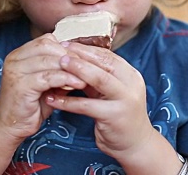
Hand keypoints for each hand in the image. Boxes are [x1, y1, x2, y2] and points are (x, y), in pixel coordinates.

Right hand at [0, 34, 86, 141]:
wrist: (11, 126)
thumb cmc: (30, 105)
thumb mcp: (47, 84)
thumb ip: (59, 71)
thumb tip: (82, 63)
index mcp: (19, 55)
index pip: (45, 40)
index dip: (65, 48)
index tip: (80, 59)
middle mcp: (14, 59)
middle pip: (47, 46)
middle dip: (69, 56)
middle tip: (85, 67)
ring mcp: (15, 71)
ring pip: (49, 60)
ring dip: (70, 68)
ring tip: (85, 77)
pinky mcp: (21, 85)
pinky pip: (48, 77)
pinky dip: (65, 79)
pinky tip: (76, 84)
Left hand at [45, 42, 153, 160]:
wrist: (135, 144)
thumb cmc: (118, 115)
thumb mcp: (109, 92)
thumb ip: (96, 77)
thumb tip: (72, 59)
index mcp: (130, 74)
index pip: (107, 55)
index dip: (86, 48)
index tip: (66, 44)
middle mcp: (131, 84)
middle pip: (104, 63)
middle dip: (80, 55)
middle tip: (59, 50)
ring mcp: (125, 100)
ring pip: (99, 80)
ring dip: (76, 71)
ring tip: (57, 67)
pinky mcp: (114, 116)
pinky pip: (87, 106)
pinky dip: (68, 102)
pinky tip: (53, 99)